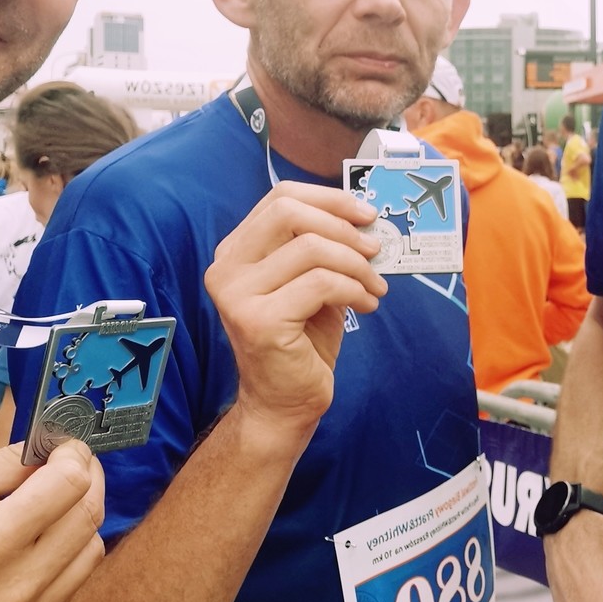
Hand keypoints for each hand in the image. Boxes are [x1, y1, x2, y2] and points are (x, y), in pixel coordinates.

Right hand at [0, 441, 103, 601]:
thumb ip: (2, 465)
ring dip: (82, 519)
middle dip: (88, 480)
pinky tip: (43, 541)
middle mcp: (11, 592)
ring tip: (57, 502)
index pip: (67, 489)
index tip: (66, 446)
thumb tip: (54, 449)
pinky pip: (71, 588)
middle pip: (88, 520)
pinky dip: (68, 556)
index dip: (73, 457)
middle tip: (72, 464)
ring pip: (90, 555)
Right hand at [203, 182, 386, 438]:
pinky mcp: (259, 321)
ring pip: (311, 248)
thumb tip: (366, 221)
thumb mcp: (312, 283)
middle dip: (342, 226)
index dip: (329, 199)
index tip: (365, 215)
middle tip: (374, 249)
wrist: (284, 402)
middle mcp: (226, 268)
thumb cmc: (301, 341)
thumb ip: (324, 249)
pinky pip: (320, 284)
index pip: (280, 198)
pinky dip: (354, 289)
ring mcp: (237, 295)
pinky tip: (366, 306)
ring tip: (375, 287)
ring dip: (356, 265)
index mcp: (236, 252)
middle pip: (288, 212)